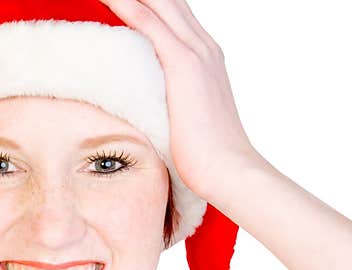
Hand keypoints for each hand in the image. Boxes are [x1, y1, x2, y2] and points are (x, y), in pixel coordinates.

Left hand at [99, 0, 262, 198]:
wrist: (229, 170)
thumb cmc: (206, 157)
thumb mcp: (185, 121)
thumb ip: (170, 106)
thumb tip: (149, 116)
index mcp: (206, 57)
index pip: (174, 14)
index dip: (151, 3)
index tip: (123, 2)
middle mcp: (204, 46)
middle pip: (168, 0)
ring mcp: (196, 52)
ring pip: (159, 2)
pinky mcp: (184, 64)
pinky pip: (148, 21)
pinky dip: (125, 4)